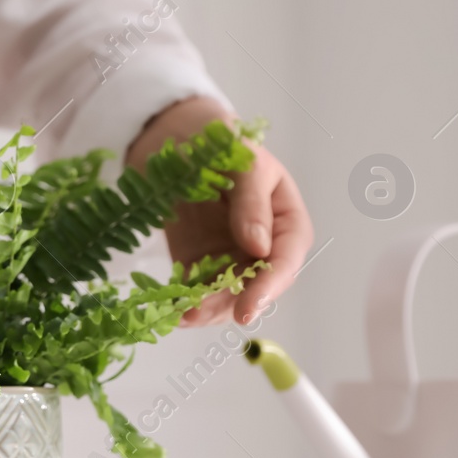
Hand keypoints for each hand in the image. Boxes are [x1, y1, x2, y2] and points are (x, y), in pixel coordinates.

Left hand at [127, 96, 312, 325]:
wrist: (179, 141)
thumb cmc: (221, 143)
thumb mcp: (242, 162)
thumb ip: (251, 202)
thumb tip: (258, 247)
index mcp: (286, 222)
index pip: (285, 261)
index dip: (269, 287)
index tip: (247, 307)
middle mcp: (263, 247)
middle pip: (255, 286)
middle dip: (230, 304)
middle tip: (201, 314)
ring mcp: (230, 258)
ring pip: (226, 296)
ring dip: (206, 309)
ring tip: (183, 315)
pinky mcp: (199, 264)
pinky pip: (197, 290)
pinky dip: (186, 302)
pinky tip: (171, 310)